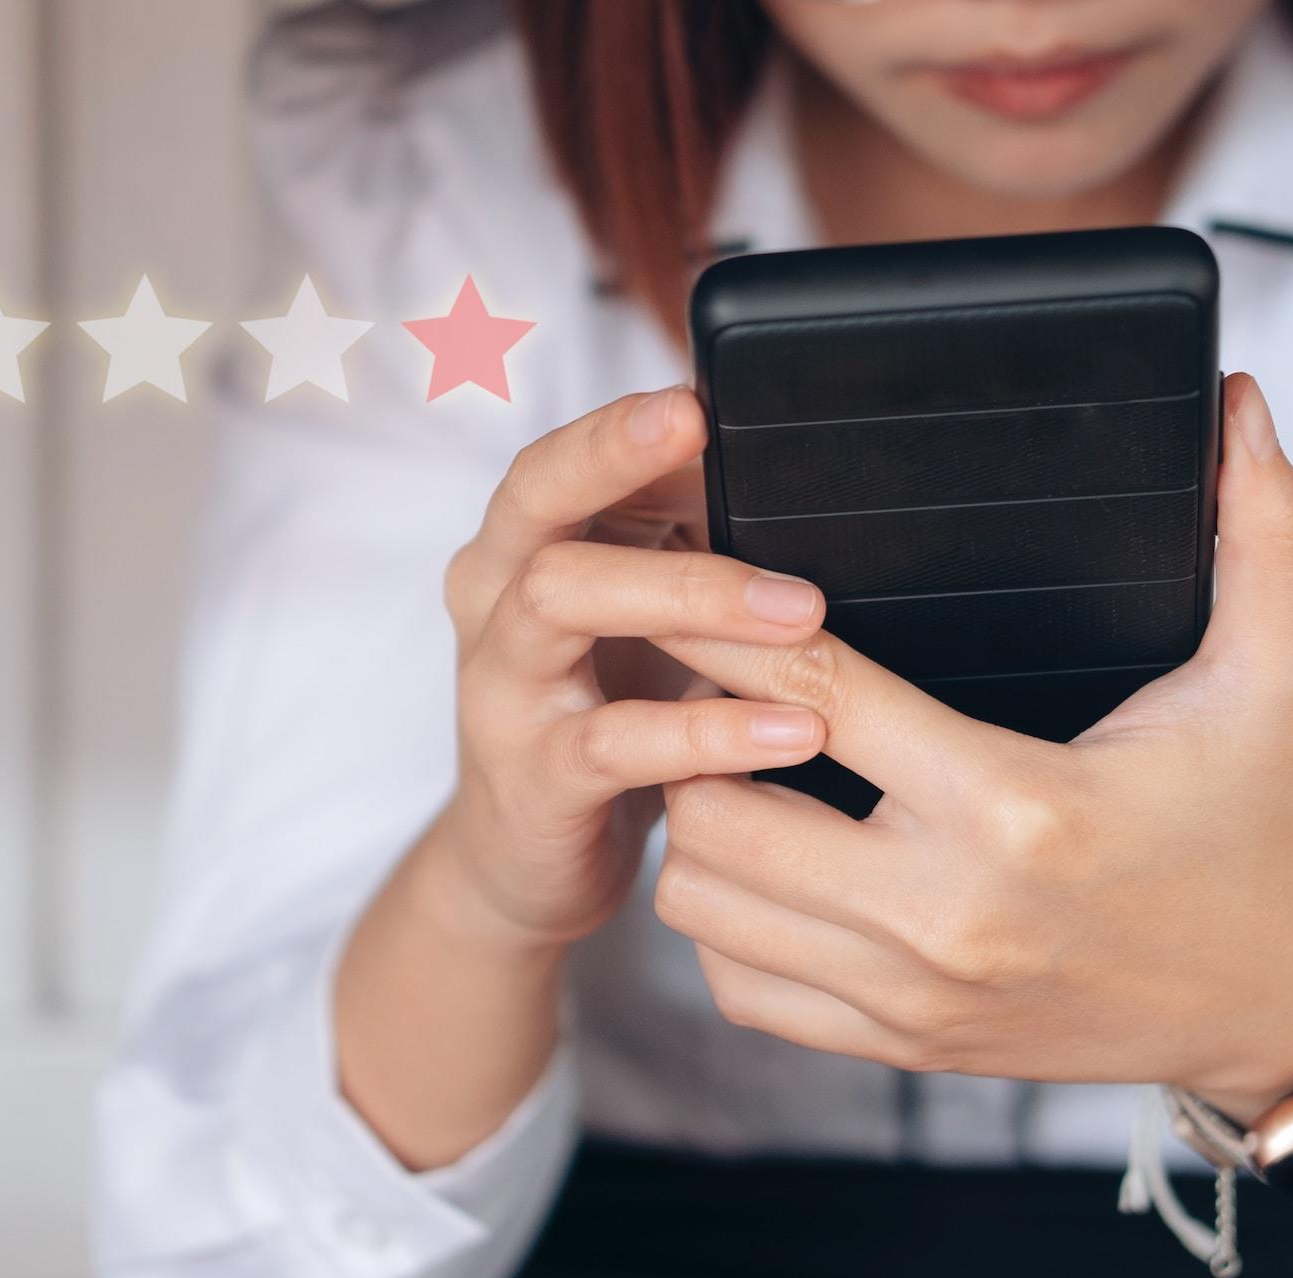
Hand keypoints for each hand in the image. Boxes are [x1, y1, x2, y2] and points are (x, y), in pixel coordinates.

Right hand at [431, 385, 832, 952]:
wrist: (521, 865)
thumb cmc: (599, 720)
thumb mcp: (638, 623)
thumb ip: (683, 549)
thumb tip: (785, 474)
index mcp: (517, 552)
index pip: (551, 461)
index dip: (615, 426)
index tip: (695, 397)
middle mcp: (492, 605)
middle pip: (535, 505)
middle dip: (619, 461)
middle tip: (715, 443)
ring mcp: (501, 691)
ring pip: (560, 602)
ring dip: (690, 595)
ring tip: (800, 613)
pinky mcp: (533, 779)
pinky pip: (613, 741)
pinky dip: (707, 732)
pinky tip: (788, 732)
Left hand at [652, 374, 1292, 1111]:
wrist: (1276, 1000)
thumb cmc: (1259, 820)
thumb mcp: (1276, 674)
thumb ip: (1262, 529)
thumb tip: (1239, 401)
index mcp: (1015, 805)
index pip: (814, 696)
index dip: (726, 627)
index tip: (683, 580)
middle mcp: (946, 913)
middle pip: (720, 809)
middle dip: (696, 732)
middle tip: (714, 680)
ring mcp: (913, 996)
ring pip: (705, 902)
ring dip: (697, 826)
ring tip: (732, 764)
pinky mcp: (899, 1047)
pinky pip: (738, 985)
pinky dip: (724, 924)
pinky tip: (764, 866)